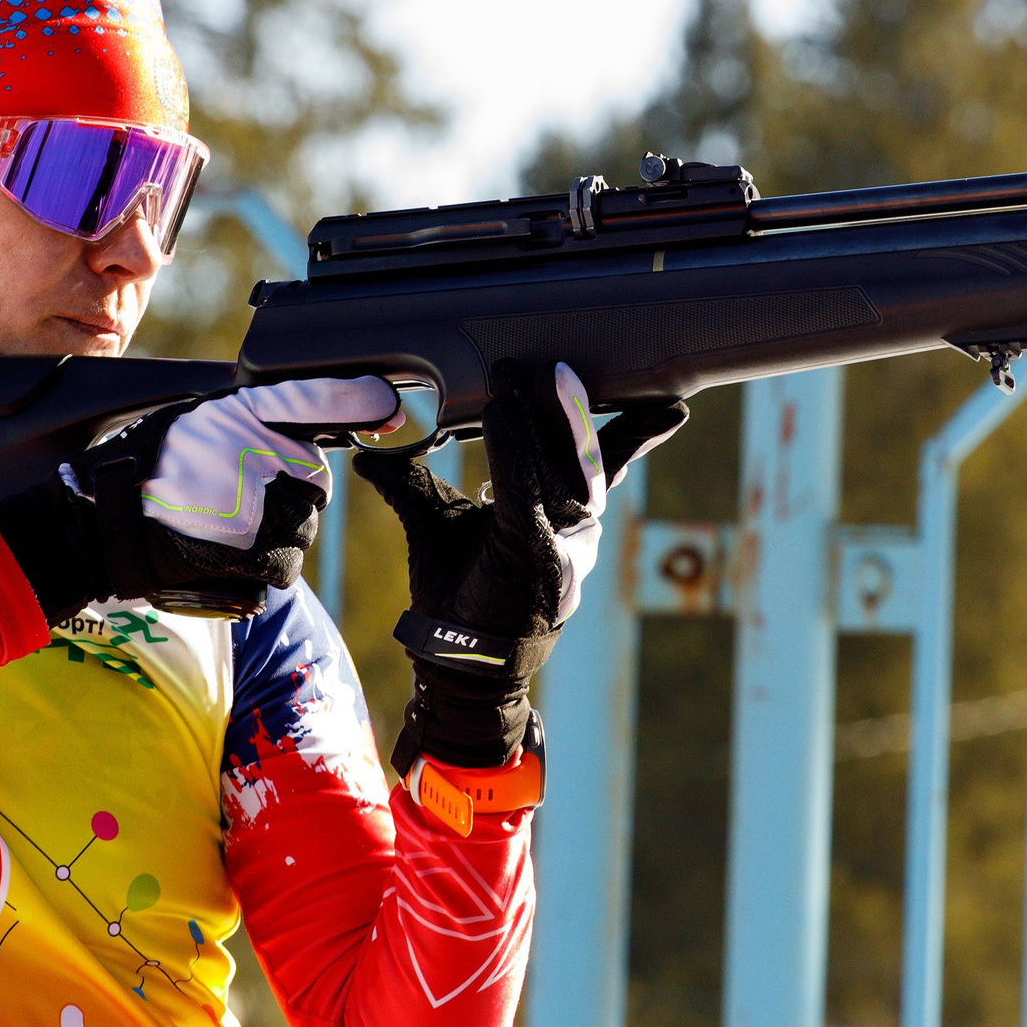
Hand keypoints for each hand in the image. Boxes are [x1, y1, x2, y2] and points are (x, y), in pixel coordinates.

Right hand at [0, 378, 398, 620]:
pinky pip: (283, 567)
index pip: (315, 398)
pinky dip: (262, 568)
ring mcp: (256, 502)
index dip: (357, 399)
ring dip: (276, 536)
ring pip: (301, 528)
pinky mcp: (251, 550)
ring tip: (222, 529)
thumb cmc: (141, 471)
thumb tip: (311, 424)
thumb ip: (246, 421)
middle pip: (313, 482)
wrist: (98, 526)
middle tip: (236, 501)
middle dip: (289, 496)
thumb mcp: (191, 421)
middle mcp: (255, 451)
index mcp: (238, 412)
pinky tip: (224, 556)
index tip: (388, 403)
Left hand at [356, 360, 684, 771]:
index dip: (629, 431)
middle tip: (560, 363)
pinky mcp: (531, 553)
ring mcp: (558, 542)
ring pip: (561, 466)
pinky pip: (525, 490)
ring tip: (528, 373)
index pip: (602, 462)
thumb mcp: (435, 525)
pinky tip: (504, 412)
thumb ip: (413, 484)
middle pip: (583, 454)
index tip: (655, 401)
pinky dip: (514, 449)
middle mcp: (573, 529)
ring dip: (546, 418)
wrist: (458, 663)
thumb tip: (371, 456)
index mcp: (564, 517)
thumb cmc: (458, 597)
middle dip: (573, 407)